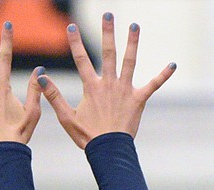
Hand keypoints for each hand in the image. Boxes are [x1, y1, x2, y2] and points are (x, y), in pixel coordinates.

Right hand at [39, 14, 174, 148]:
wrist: (108, 150)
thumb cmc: (87, 136)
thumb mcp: (66, 117)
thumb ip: (53, 96)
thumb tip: (40, 77)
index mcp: (92, 88)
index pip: (81, 60)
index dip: (75, 43)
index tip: (72, 27)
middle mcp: (109, 84)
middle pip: (108, 53)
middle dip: (108, 32)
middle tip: (108, 14)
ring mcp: (125, 90)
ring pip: (130, 62)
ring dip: (133, 43)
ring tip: (135, 26)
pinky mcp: (139, 100)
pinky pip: (153, 85)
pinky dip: (163, 75)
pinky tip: (173, 64)